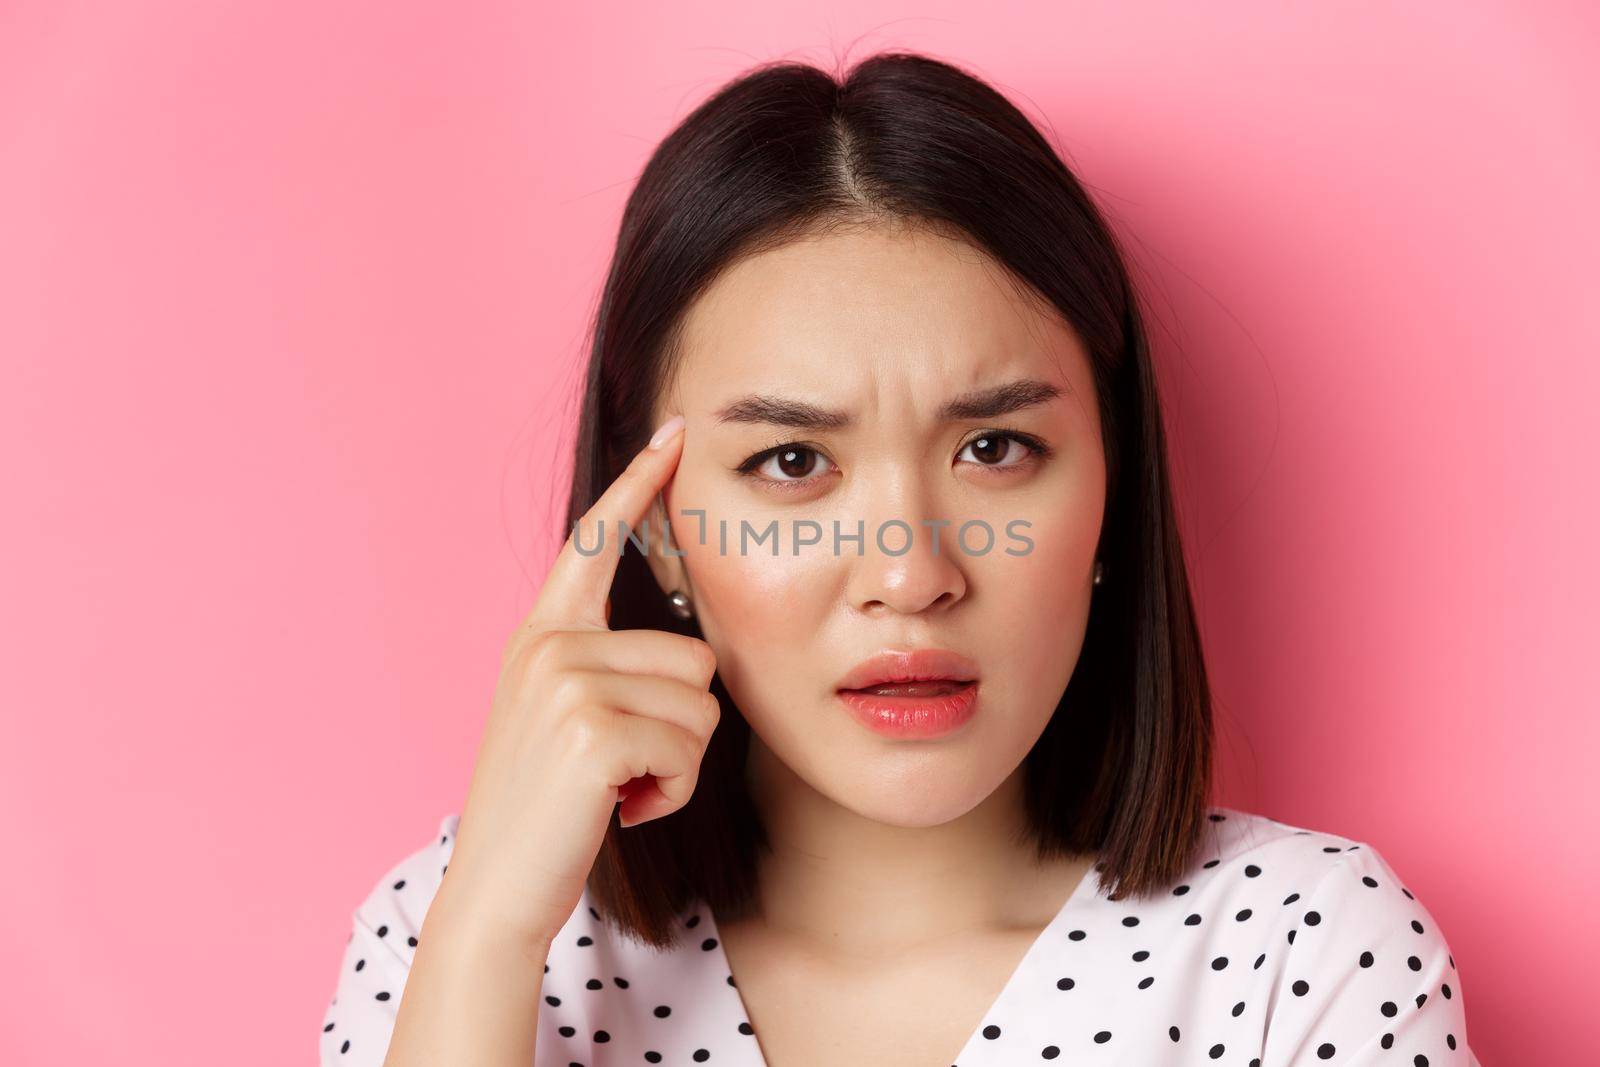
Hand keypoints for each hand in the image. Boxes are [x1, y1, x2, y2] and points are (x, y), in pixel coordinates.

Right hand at [436, 416, 717, 948]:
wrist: (497, 888)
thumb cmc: (547, 810)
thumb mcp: (563, 719)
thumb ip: (604, 668)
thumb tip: (689, 650)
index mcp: (543, 637)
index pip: (593, 543)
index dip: (637, 486)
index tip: (674, 433)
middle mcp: (550, 646)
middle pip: (694, 656)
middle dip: (681, 727)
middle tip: (622, 770)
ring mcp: (567, 683)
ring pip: (701, 704)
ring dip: (679, 764)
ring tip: (618, 789)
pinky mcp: (592, 729)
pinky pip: (689, 746)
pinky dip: (672, 792)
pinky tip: (623, 810)